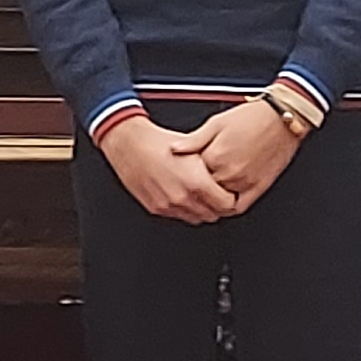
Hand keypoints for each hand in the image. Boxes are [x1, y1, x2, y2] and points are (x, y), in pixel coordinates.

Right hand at [97, 111, 236, 225]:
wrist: (129, 144)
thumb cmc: (158, 142)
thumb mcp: (194, 148)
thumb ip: (212, 167)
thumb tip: (227, 175)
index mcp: (196, 182)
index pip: (227, 204)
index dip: (231, 198)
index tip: (230, 193)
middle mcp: (183, 197)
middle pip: (213, 215)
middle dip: (218, 206)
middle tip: (217, 195)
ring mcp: (169, 205)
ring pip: (196, 218)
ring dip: (201, 210)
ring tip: (200, 195)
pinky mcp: (157, 208)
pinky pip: (178, 216)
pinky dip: (184, 209)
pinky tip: (183, 194)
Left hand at [188, 97, 305, 215]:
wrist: (283, 119)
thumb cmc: (253, 117)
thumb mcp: (217, 122)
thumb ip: (194, 140)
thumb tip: (174, 149)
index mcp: (215, 156)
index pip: (191, 174)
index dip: (187, 172)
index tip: (185, 171)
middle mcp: (228, 173)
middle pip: (204, 190)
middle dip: (198, 187)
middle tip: (196, 181)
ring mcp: (244, 183)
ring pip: (219, 201)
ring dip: (212, 198)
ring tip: (208, 191)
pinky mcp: (258, 188)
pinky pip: (239, 206)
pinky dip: (229, 206)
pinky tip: (224, 200)